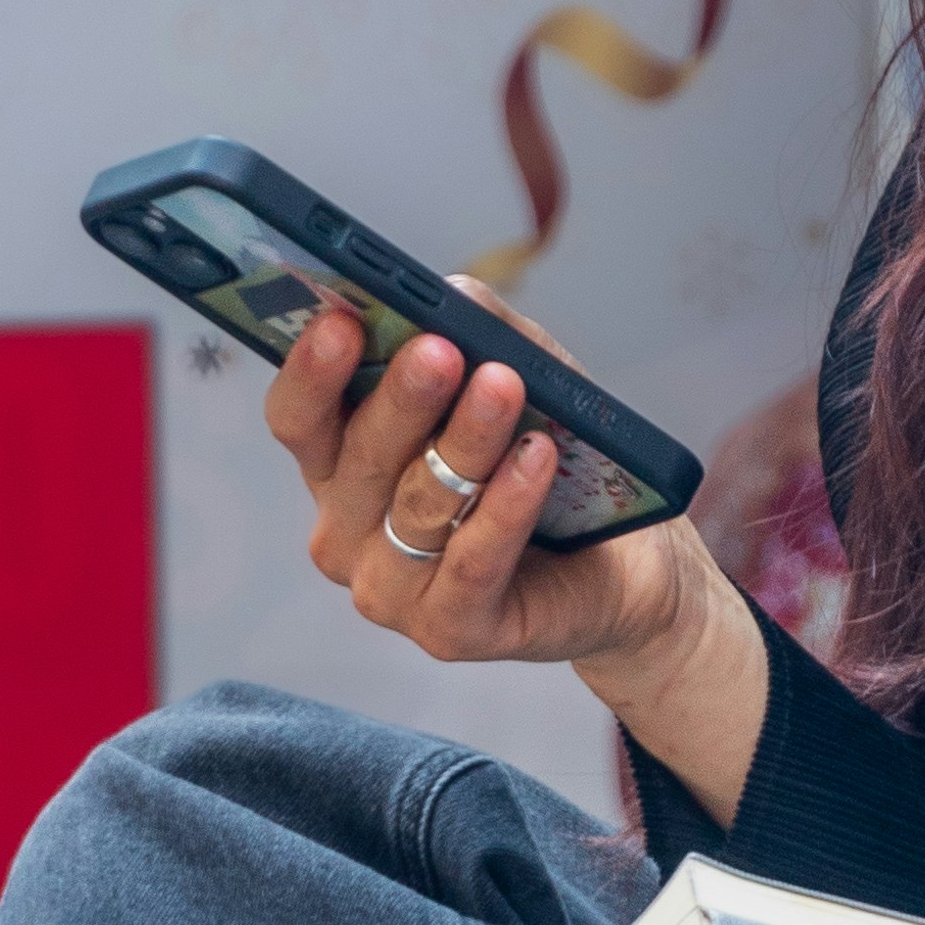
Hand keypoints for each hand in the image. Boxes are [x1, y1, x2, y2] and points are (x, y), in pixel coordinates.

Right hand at [267, 299, 696, 678]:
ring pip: (418, 505)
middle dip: (400, 399)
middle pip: (359, 457)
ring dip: (465, 442)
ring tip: (505, 387)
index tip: (340, 318)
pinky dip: (505, 507)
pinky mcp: (448, 631)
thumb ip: (478, 329)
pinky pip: (470, 563)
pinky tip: (536, 458)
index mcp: (342, 464)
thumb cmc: (549, 464)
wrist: (625, 568)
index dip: (311, 370)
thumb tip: (448, 294)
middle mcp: (348, 530)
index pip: (298, 417)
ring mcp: (390, 589)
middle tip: (438, 350)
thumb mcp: (520, 375)